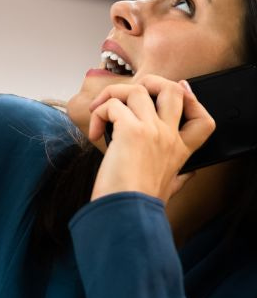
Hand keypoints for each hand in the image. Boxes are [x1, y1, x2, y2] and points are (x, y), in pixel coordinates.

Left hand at [87, 75, 215, 203]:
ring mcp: (152, 131)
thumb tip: (187, 175)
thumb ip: (180, 178)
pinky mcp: (130, 130)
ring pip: (137, 89)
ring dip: (112, 95)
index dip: (192, 99)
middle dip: (150, 82)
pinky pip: (112, 105)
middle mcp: (169, 137)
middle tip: (127, 96)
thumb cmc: (139, 204)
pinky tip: (94, 134)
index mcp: (179, 151)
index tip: (179, 91)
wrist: (126, 215)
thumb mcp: (170, 190)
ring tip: (99, 113)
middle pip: (173, 90)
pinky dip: (99, 112)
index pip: (204, 119)